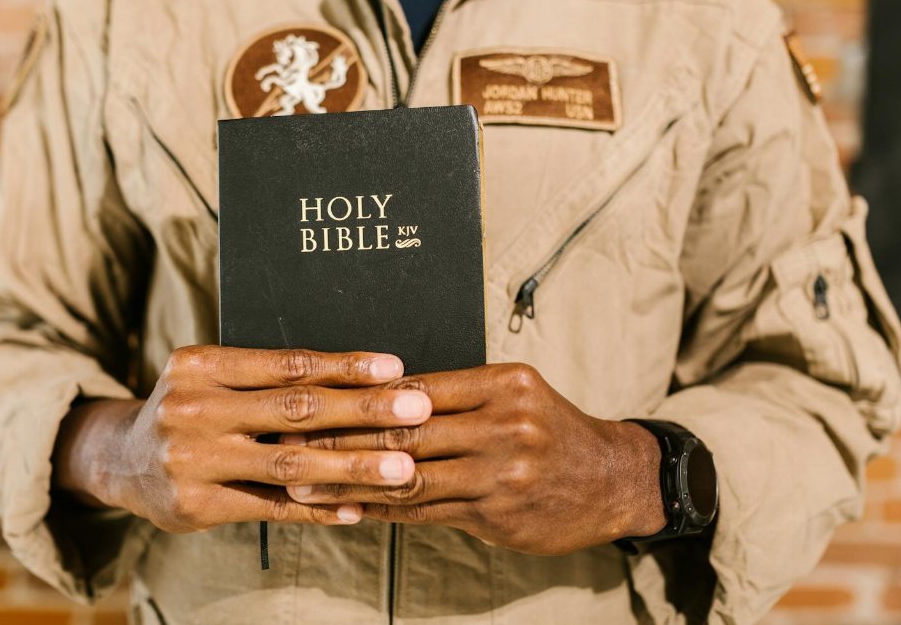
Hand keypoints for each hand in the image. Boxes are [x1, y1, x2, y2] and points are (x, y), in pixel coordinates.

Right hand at [51, 346, 432, 532]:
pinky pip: (270, 508)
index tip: (395, 368)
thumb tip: (356, 376)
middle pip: (295, 410)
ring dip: (353, 466)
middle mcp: (193, 409)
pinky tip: (358, 508)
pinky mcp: (196, 505)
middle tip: (418, 409)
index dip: (344, 366)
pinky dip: (318, 508)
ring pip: (288, 464)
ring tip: (403, 468)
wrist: (121, 458)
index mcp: (201, 365)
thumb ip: (267, 377)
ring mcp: (192, 460)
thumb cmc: (191, 406)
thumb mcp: (213, 376)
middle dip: (364, 410)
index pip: (286, 364)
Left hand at [284, 363, 665, 553]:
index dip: (357, 397)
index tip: (311, 399)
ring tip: (300, 483)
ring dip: (347, 482)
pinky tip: (348, 509)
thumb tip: (377, 395)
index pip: (414, 388)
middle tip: (286, 442)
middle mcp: (504, 426)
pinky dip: (383, 509)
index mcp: (503, 384)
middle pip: (404, 432)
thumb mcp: (514, 394)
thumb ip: (455, 395)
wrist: (615, 480)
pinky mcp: (498, 515)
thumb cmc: (552, 430)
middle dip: (338, 438)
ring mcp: (502, 474)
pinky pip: (427, 513)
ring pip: (408, 477)